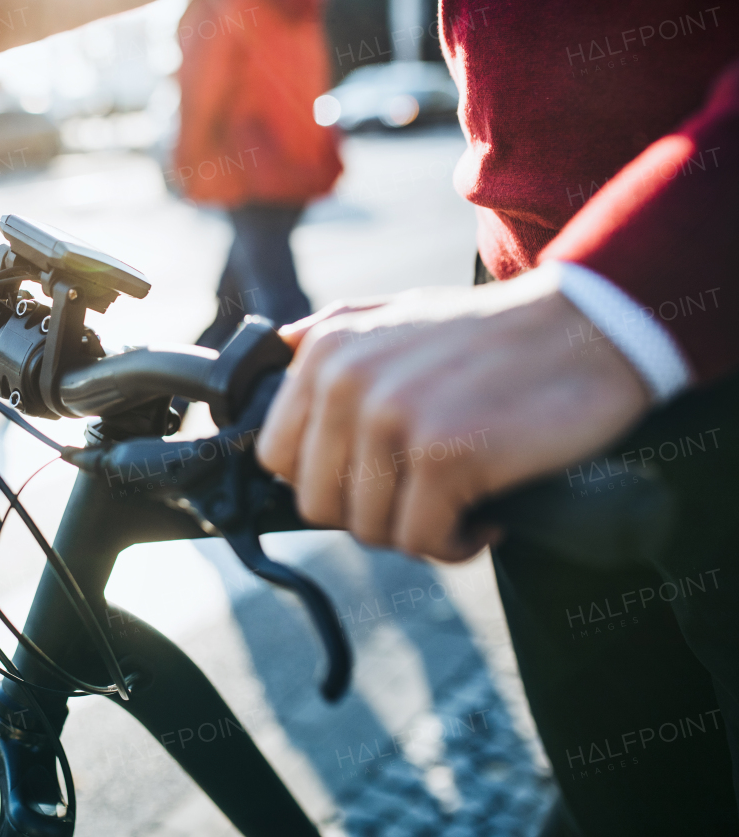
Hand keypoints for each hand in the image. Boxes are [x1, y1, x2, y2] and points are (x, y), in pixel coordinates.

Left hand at [255, 273, 652, 560]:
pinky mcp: (443, 453)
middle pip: (318, 503)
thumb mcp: (396, 314)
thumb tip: (271, 364)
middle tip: (420, 499)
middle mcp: (348, 380)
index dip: (325, 483)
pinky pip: (419, 540)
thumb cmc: (492, 336)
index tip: (371, 482)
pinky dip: (454, 544)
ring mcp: (393, 417)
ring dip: (416, 531)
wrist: (587, 329)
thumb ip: (329, 336)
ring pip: (367, 529)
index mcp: (326, 351)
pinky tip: (484, 517)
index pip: (277, 457)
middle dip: (370, 514)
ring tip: (457, 503)